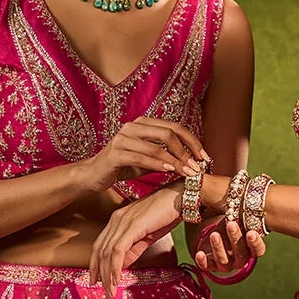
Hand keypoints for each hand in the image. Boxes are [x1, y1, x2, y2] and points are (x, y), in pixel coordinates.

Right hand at [80, 119, 207, 195]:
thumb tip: (191, 162)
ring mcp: (122, 138)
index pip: (174, 127)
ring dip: (175, 160)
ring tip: (187, 172)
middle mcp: (133, 127)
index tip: (205, 157)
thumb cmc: (122, 167)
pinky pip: (141, 157)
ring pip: (156, 146)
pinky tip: (169, 171)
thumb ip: (166, 157)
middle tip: (198, 166)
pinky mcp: (115, 154)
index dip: (192, 141)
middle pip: (168, 132)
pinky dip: (157, 164)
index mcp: (143, 124)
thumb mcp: (147, 160)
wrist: (93, 174)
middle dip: (186, 150)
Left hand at [89, 184, 182, 296]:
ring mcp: (123, 221)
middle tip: (104, 292)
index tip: (96, 280)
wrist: (182, 197)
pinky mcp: (133, 225)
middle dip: (99, 274)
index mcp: (118, 220)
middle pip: (100, 250)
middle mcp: (116, 219)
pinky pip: (118, 250)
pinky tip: (116, 279)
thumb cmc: (168, 213)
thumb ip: (134, 249)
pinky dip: (115, 267)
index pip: (100, 245)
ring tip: (110, 291)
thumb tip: (122, 265)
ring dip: (107, 275)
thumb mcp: (147, 235)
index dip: (95, 264)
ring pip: (107, 253)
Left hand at [194, 216, 265, 276]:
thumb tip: (244, 195)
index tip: (251, 232)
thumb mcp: (236, 216)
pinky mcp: (211, 266)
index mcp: (250, 248)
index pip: (258, 250)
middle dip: (236, 238)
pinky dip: (203, 262)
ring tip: (214, 234)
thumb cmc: (229, 221)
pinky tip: (199, 254)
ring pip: (224, 261)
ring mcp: (226, 264)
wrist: (212, 230)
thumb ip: (242, 212)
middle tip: (231, 224)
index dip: (255, 243)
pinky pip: (208, 267)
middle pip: (241, 254)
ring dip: (219, 247)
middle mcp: (240, 259)